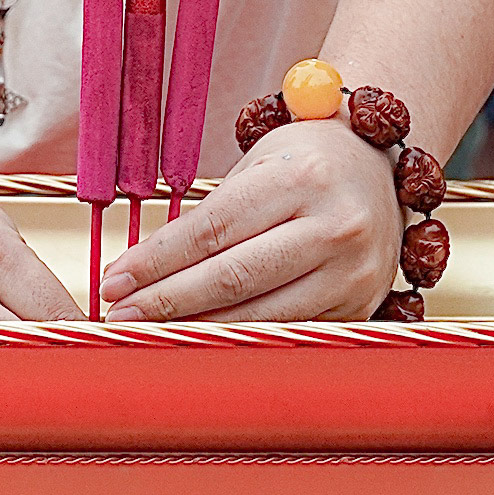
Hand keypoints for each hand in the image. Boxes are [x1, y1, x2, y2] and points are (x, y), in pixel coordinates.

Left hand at [98, 120, 400, 322]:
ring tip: (150, 331)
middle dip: (166, 301)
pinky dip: (241, 335)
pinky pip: (287, 329)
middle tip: (119, 314)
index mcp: (302, 178)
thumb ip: (212, 215)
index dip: (157, 261)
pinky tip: (203, 336)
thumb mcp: (259, 163)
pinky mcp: (360, 305)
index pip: (213, 230)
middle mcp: (335, 226)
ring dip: (197, 327)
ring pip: (260, 315)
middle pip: (233, 278)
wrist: (378, 165)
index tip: (115, 280)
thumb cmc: (307, 158)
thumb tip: (144, 268)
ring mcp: (353, 272)